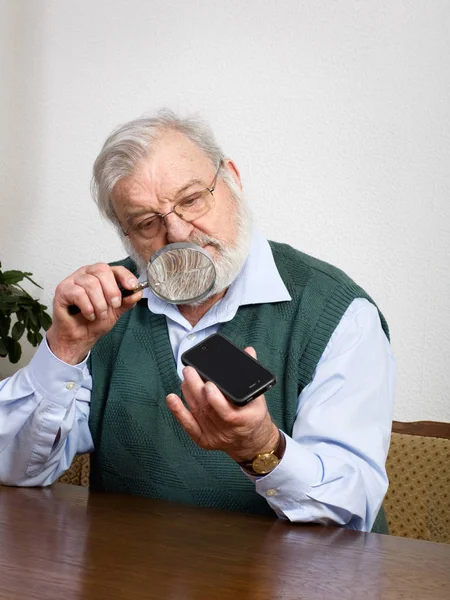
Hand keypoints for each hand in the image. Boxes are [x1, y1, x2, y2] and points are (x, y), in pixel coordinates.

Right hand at [46, 263, 141, 363]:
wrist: (79, 337)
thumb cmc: (93, 322)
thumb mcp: (116, 311)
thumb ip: (126, 301)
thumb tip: (137, 293)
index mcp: (100, 276)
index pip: (114, 268)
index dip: (125, 276)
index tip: (132, 287)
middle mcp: (86, 274)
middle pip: (102, 270)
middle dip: (112, 290)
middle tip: (114, 305)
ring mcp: (73, 280)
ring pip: (91, 283)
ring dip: (99, 303)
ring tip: (99, 314)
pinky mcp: (62, 290)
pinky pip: (78, 293)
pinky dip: (87, 307)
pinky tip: (89, 315)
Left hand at [166, 347, 279, 462]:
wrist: (251, 442)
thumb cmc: (253, 416)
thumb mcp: (259, 398)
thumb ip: (253, 375)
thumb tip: (249, 351)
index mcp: (246, 420)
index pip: (228, 412)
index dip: (216, 399)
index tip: (209, 384)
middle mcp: (229, 430)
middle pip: (208, 409)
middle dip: (196, 388)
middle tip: (189, 370)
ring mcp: (214, 436)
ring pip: (197, 412)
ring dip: (188, 393)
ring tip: (185, 378)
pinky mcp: (203, 440)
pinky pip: (189, 426)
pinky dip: (178, 412)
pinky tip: (171, 399)